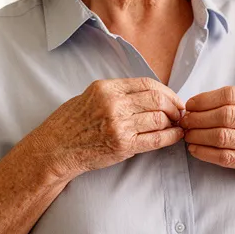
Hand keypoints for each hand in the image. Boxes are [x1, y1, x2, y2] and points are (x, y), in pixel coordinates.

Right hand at [30, 78, 184, 177]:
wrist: (55, 149)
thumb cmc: (70, 124)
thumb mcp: (90, 96)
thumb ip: (116, 93)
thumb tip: (146, 94)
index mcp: (106, 88)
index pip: (146, 84)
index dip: (166, 91)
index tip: (173, 98)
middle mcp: (114, 104)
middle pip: (157, 99)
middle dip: (174, 105)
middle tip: (180, 112)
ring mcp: (119, 125)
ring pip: (160, 118)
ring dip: (174, 121)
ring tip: (177, 124)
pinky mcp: (123, 146)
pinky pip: (156, 139)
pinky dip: (171, 136)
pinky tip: (176, 135)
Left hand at [179, 86, 234, 185]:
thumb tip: (207, 101)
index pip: (231, 95)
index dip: (205, 99)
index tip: (191, 104)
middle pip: (224, 115)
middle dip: (198, 117)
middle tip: (185, 119)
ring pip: (221, 136)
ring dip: (198, 135)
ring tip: (187, 134)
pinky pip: (225, 157)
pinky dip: (205, 153)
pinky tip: (195, 149)